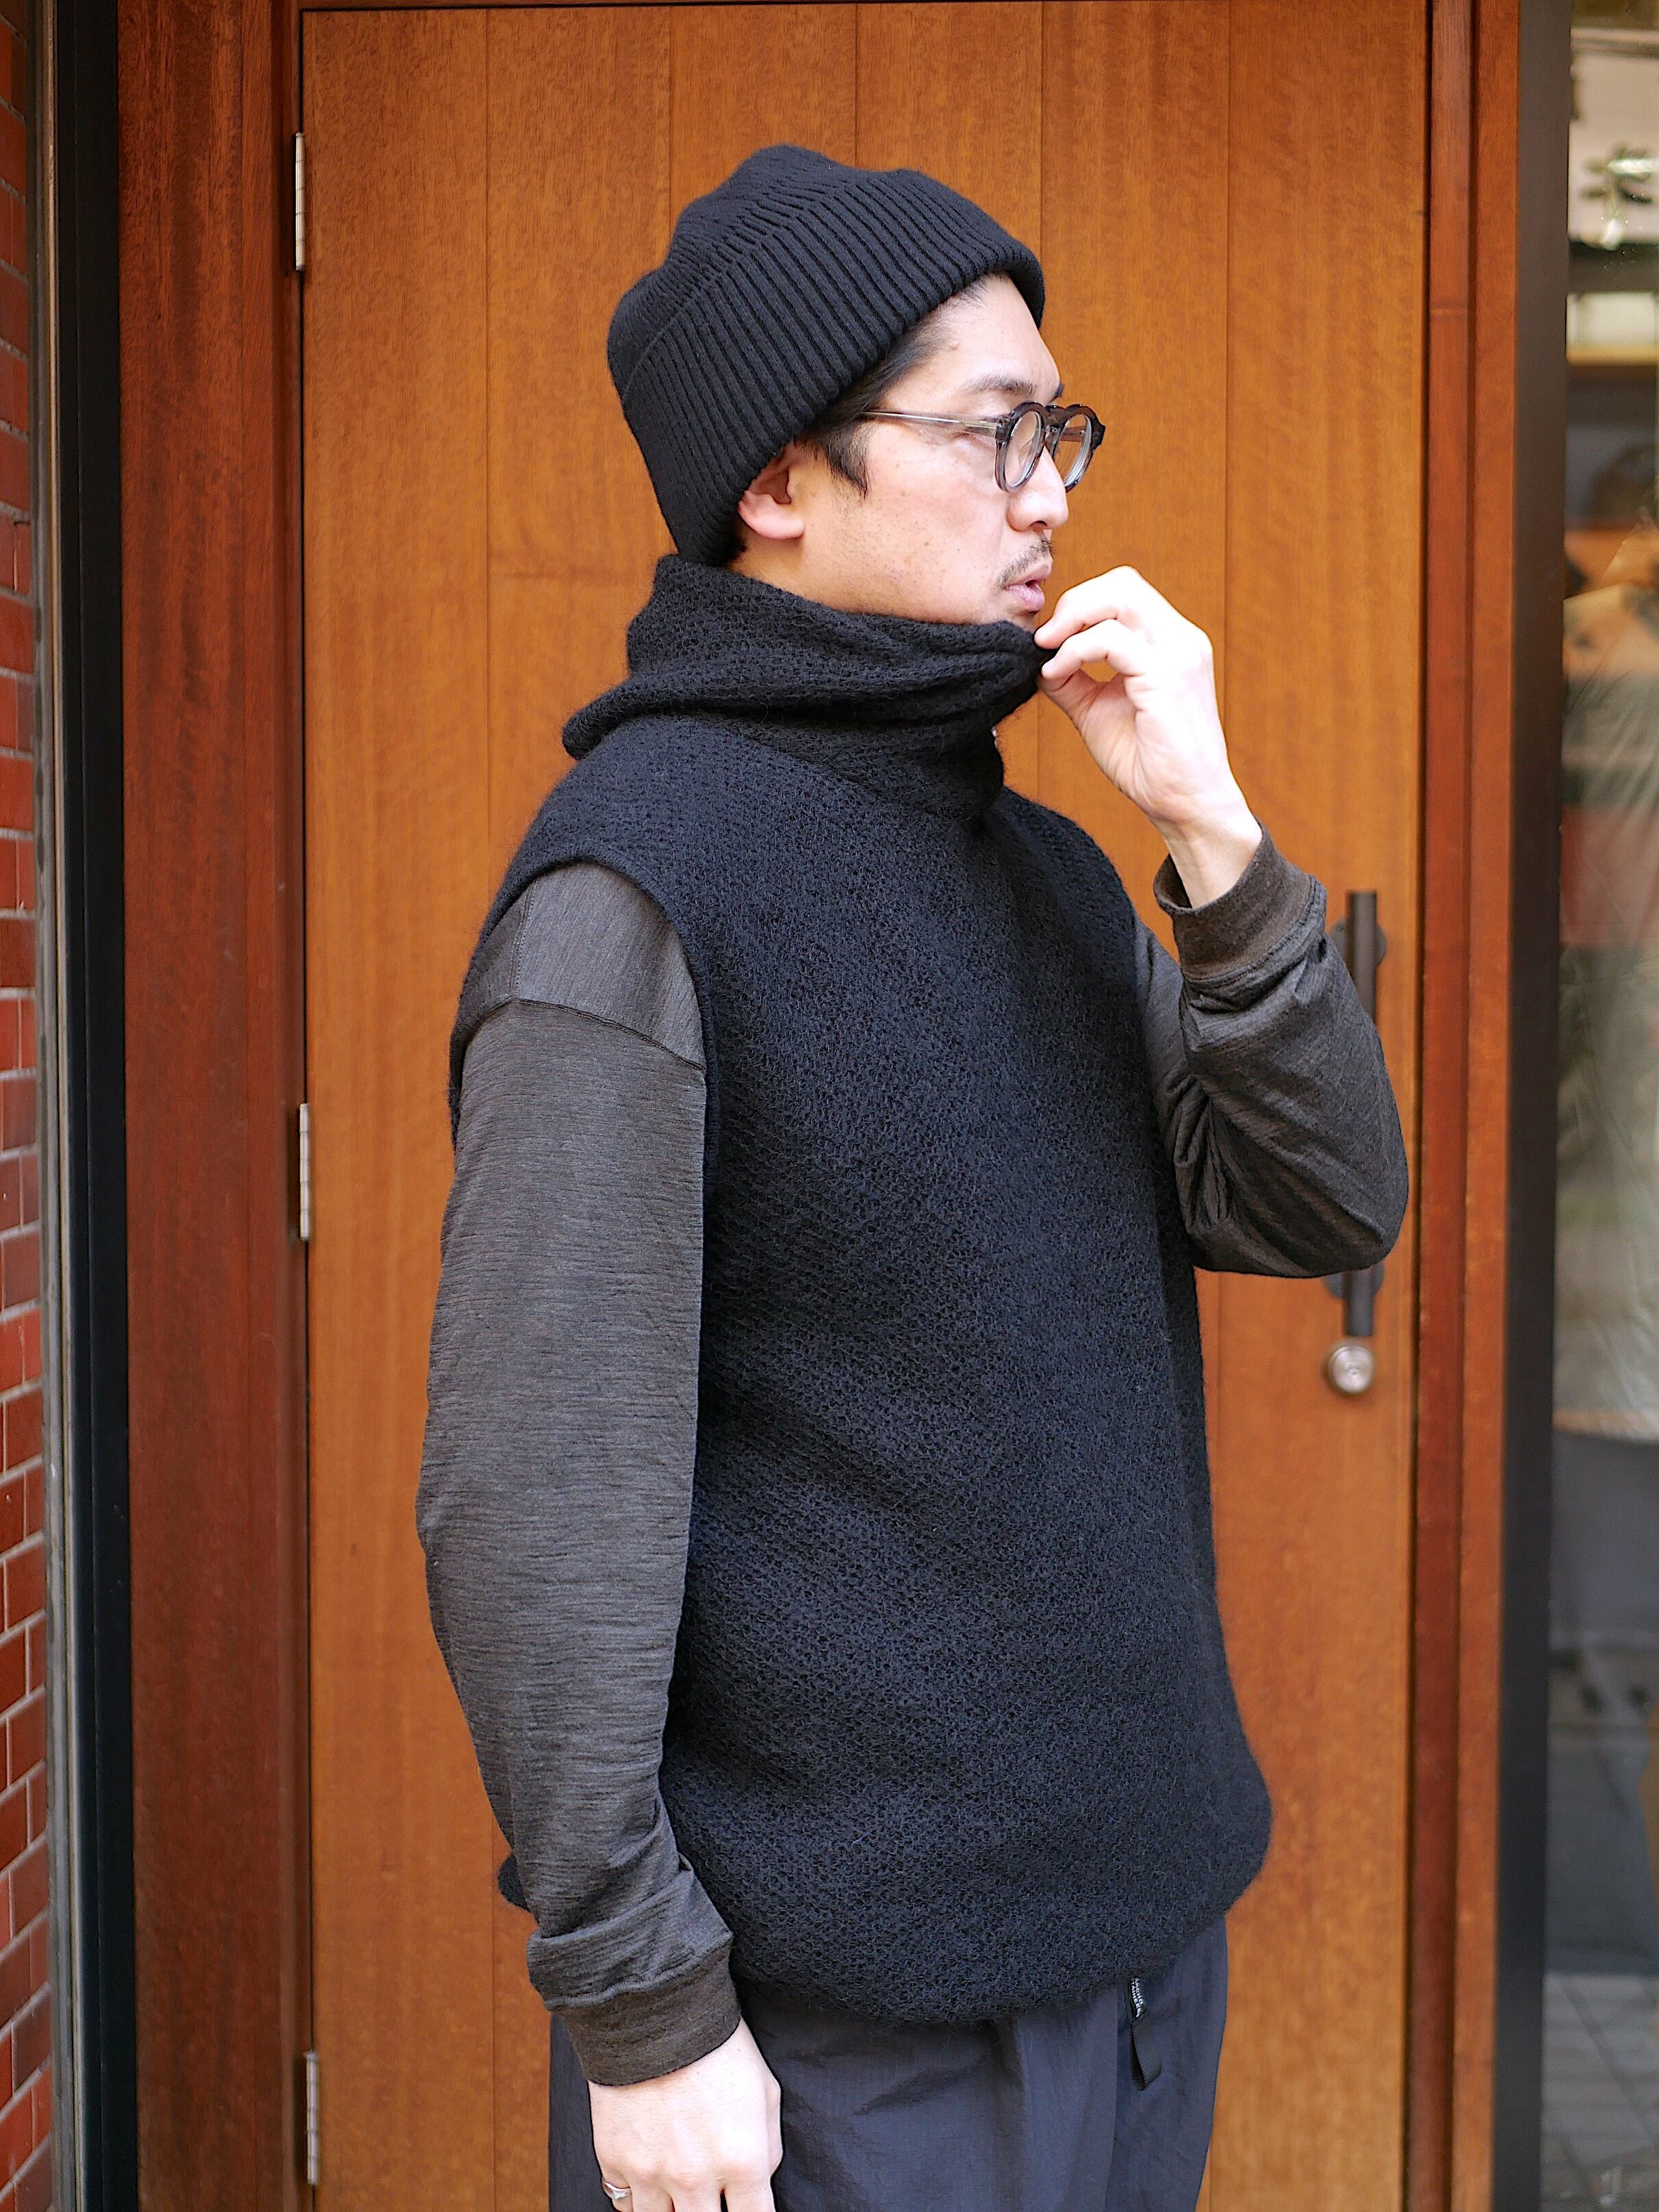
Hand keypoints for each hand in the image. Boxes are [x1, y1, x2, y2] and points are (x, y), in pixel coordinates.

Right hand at [589, 2018, 782, 2211]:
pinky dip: (639, 2198)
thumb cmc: (717, 2043)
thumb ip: (768, 2147)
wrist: (654, 2008)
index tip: (746, 2209)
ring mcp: (650, 2174)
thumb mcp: (765, 2090)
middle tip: (711, 2196)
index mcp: (742, 2161)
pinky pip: (625, 2205)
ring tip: (681, 2192)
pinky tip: (651, 2178)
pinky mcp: (614, 2161)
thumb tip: (760, 2181)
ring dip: (674, 2211)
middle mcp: (695, 2178)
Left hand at [1034, 566, 1260, 904]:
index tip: (1049, 637)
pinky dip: (1076, 650)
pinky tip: (1057, 674)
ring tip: (1046, 651)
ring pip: (1120, 597)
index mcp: (1170, 642)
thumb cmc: (1149, 763)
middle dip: (1074, 601)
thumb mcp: (1097, 711)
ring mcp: (1179, 654)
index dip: (1080, 603)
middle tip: (1044, 637)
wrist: (1185, 805)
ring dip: (1072, 618)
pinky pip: (1112, 640)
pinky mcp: (1168, 677)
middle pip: (1122, 581)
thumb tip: (1038, 660)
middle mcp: (1181, 638)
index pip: (1124, 590)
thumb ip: (1072, 681)